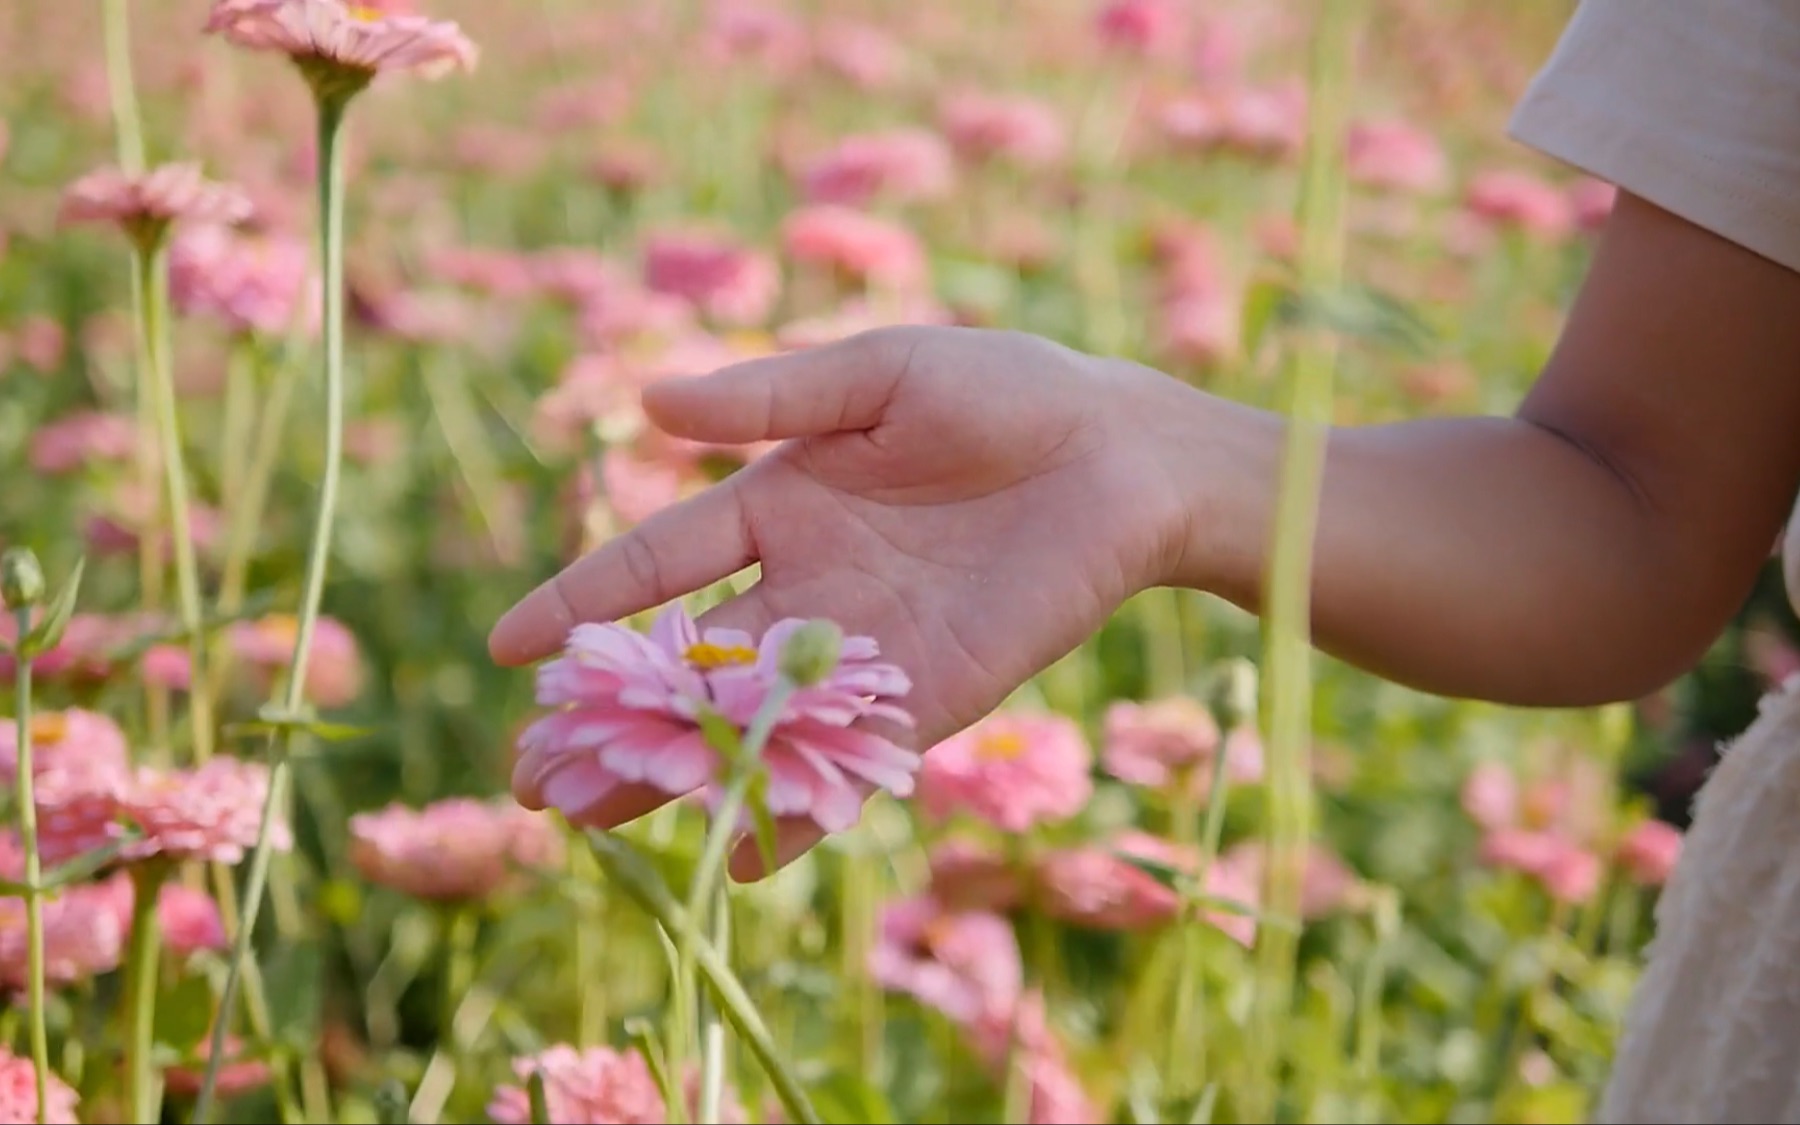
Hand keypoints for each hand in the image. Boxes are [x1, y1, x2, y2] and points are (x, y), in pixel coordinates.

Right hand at [488, 325, 1191, 875]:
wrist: (1126, 456)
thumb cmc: (1006, 393)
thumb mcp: (878, 377)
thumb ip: (771, 402)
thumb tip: (648, 401)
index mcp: (780, 507)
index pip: (659, 564)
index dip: (584, 601)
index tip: (509, 647)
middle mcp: (806, 590)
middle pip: (687, 666)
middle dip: (609, 720)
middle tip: (528, 779)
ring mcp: (863, 652)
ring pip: (747, 723)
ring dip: (674, 774)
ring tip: (586, 826)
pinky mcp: (926, 699)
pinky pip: (845, 761)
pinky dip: (794, 811)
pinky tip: (736, 860)